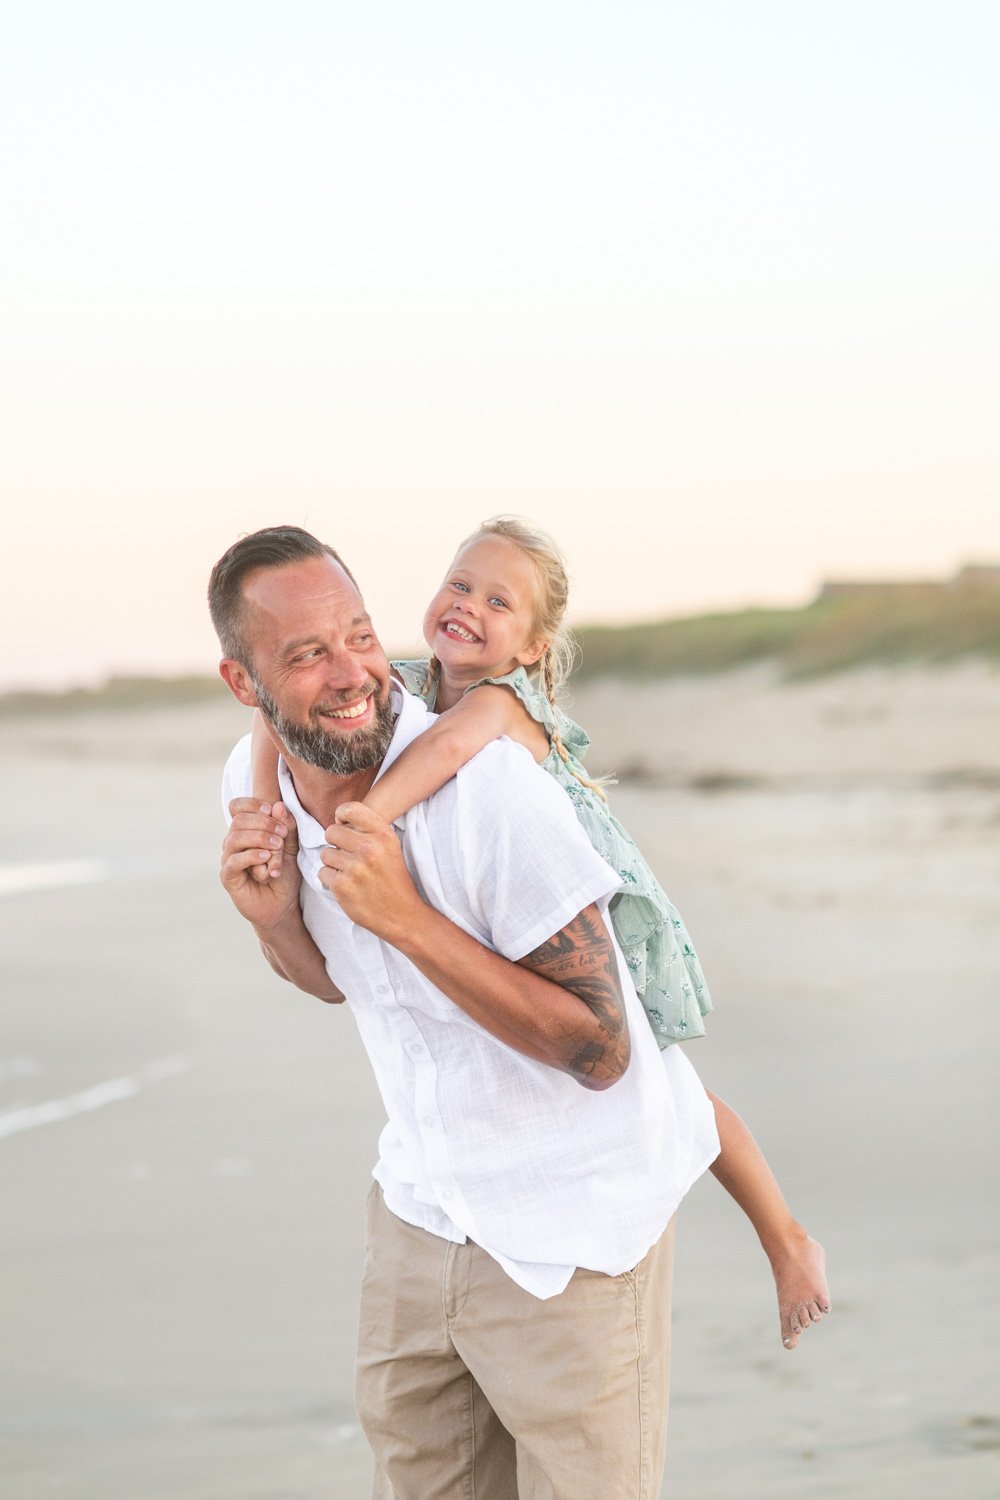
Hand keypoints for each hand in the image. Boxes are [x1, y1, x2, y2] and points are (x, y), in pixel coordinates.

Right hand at [221, 798, 300, 930]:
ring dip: (259, 839)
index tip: (271, 810)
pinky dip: (251, 856)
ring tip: (277, 847)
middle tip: (282, 834)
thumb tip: (278, 806)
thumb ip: (286, 826)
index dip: (252, 804)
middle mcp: (233, 842)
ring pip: (234, 838)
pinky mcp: (228, 877)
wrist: (282, 904)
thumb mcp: (291, 846)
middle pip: (238, 820)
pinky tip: (266, 859)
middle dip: (263, 823)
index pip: (237, 807)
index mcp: (246, 830)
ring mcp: (229, 859)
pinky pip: (234, 861)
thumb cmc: (284, 873)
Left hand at [319, 802, 421, 942]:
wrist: (403, 915)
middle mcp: (369, 848)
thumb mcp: (391, 847)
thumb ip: (369, 831)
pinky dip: (331, 880)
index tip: (344, 826)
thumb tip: (340, 821)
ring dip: (334, 864)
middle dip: (335, 843)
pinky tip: (348, 885)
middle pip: (331, 832)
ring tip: (351, 873)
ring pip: (325, 854)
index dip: (341, 817)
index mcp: (382, 834)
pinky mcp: (342, 886)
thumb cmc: (394, 879)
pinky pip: (322, 873)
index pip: (349, 809)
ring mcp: (355, 868)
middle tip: (348, 856)